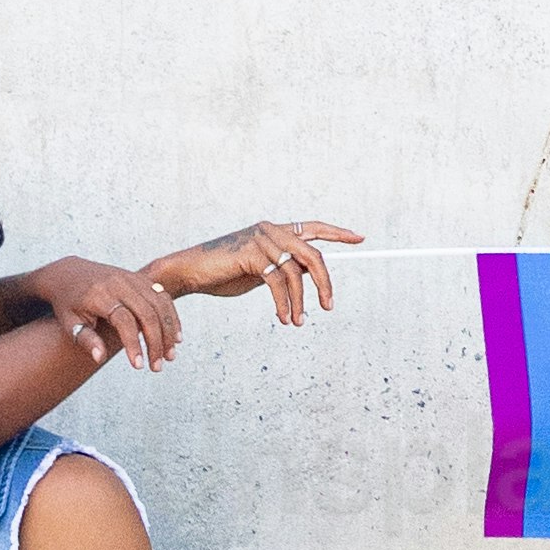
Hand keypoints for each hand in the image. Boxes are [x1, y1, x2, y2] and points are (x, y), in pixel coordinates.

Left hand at [18, 249, 178, 369]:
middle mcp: (118, 284)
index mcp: (99, 295)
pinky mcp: (139, 278)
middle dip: (156, 342)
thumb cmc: (68, 303)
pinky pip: (162, 295)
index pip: (124, 321)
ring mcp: (131, 278)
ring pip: (159, 304)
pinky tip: (175, 336)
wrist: (69, 272)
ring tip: (170, 355)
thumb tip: (100, 358)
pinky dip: (171, 315)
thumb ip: (85, 340)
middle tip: (157, 366)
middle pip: (146, 313)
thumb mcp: (69, 322)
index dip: (133, 344)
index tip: (137, 365)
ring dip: (168, 330)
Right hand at [156, 224, 342, 327]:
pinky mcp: (250, 253)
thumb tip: (309, 274)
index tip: (359, 238)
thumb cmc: (223, 273)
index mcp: (275, 230)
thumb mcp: (260, 270)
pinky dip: (284, 302)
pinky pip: (277, 281)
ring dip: (300, 302)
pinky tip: (283, 317)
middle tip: (329, 306)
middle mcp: (271, 229)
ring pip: (295, 272)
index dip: (337, 233)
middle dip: (324, 283)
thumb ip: (283, 267)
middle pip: (312, 254)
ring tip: (298, 322)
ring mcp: (260, 239)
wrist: (190, 273)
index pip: (313, 227)